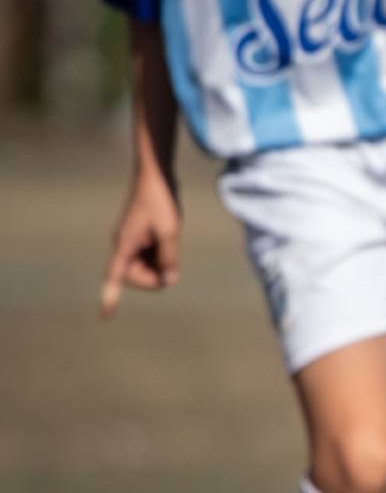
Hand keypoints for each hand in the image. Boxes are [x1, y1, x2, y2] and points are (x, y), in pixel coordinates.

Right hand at [100, 172, 181, 316]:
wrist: (156, 176)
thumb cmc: (160, 200)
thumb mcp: (170, 231)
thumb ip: (169, 258)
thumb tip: (169, 282)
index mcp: (124, 245)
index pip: (114, 277)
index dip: (110, 297)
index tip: (106, 316)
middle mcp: (124, 246)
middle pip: (138, 278)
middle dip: (156, 276)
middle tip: (172, 263)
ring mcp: (133, 243)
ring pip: (148, 268)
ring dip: (161, 263)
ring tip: (169, 240)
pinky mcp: (142, 239)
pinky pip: (152, 257)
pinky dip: (162, 255)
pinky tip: (168, 238)